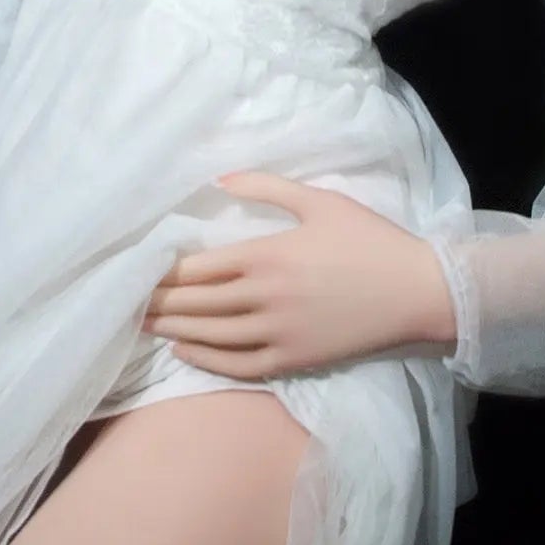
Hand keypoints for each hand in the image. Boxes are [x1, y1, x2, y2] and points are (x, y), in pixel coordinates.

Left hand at [141, 171, 457, 381]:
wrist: (418, 290)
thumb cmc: (370, 240)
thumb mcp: (321, 201)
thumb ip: (268, 186)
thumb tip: (220, 178)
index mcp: (267, 255)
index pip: (199, 268)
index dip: (165, 273)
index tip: (140, 271)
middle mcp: (265, 297)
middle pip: (196, 305)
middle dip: (158, 303)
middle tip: (127, 302)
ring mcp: (278, 333)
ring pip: (211, 336)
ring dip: (173, 330)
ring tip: (144, 325)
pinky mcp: (294, 359)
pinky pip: (238, 366)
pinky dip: (205, 360)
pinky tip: (184, 350)